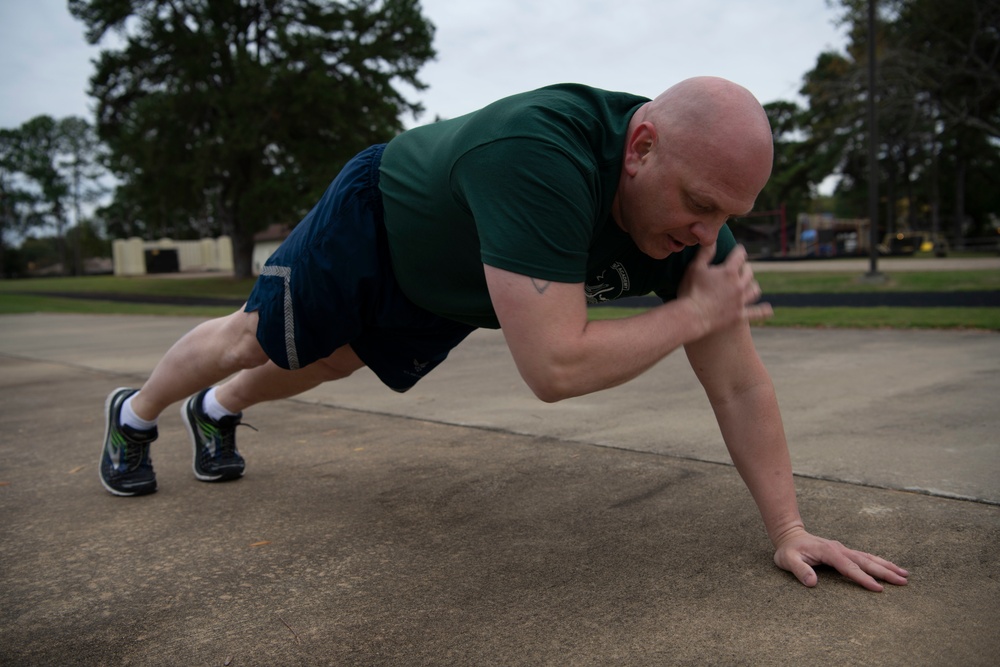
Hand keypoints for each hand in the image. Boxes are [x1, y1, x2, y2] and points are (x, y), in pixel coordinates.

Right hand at [679, 243, 772, 335]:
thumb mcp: (695, 268)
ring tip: (751, 284)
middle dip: (746, 267)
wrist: (692, 316)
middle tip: (742, 267)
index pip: (739, 256)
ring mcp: (741, 301)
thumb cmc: (691, 291)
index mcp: (729, 272)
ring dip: (753, 285)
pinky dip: (763, 311)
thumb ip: (705, 253)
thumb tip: (713, 239)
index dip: (739, 251)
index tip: (739, 249)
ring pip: (754, 290)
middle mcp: (739, 285)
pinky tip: (768, 310)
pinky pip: (756, 312)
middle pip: (748, 272)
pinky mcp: (739, 315)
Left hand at [773, 527, 909, 590]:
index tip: (878, 589)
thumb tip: (812, 582)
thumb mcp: (787, 560)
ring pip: (869, 558)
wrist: (789, 535)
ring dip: (886, 566)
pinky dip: (879, 562)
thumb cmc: (788, 551)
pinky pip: (865, 557)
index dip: (863, 578)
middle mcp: (840, 549)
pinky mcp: (845, 552)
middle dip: (884, 572)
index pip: (848, 567)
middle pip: (865, 561)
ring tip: (905, 575)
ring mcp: (843, 550)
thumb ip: (799, 570)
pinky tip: (890, 568)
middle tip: (903, 581)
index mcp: (828, 551)